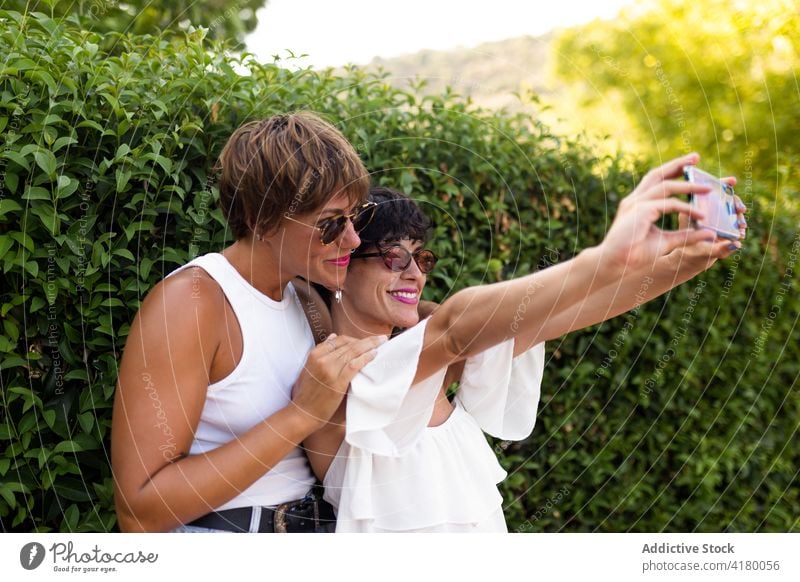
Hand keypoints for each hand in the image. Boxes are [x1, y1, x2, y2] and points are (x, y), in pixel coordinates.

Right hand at [290, 333, 386, 429]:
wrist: (302, 413)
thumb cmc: (306, 394)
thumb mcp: (308, 368)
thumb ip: (321, 352)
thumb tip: (333, 336)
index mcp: (314, 354)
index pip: (339, 340)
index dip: (354, 339)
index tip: (366, 341)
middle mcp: (322, 359)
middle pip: (348, 344)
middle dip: (367, 340)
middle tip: (381, 338)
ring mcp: (330, 370)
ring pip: (353, 351)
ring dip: (370, 345)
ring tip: (382, 342)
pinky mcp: (338, 382)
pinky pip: (355, 365)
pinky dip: (366, 357)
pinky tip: (375, 354)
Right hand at [600, 153, 718, 273]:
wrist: (615, 264)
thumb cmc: (635, 254)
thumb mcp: (666, 242)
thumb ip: (686, 236)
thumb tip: (710, 234)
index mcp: (637, 204)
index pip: (656, 181)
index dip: (672, 170)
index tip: (691, 164)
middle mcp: (635, 200)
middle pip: (657, 174)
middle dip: (678, 164)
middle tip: (696, 157)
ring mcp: (636, 203)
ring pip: (666, 186)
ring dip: (688, 184)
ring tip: (708, 188)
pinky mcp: (641, 211)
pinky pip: (669, 204)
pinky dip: (686, 207)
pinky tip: (700, 214)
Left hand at [666, 176, 746, 270]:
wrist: (690, 258)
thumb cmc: (691, 253)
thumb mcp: (703, 252)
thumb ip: (719, 249)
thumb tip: (737, 244)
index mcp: (693, 210)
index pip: (707, 190)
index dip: (721, 183)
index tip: (733, 181)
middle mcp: (703, 210)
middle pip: (723, 198)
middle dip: (735, 202)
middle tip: (741, 210)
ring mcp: (712, 215)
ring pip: (730, 209)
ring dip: (739, 216)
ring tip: (742, 226)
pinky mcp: (719, 222)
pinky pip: (732, 219)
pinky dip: (738, 224)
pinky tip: (740, 233)